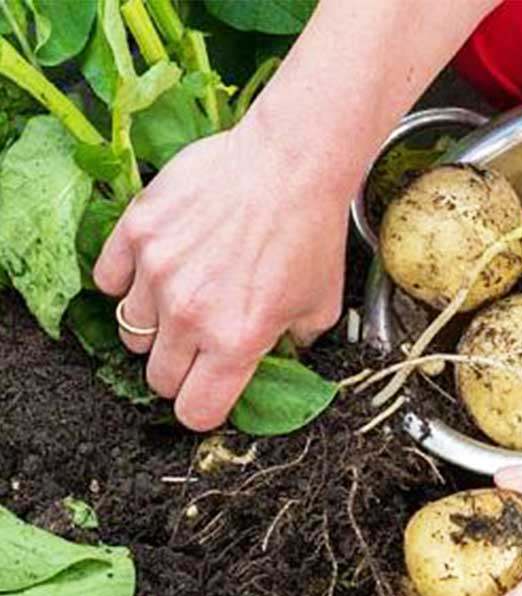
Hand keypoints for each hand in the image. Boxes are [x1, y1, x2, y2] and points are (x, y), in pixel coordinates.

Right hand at [94, 113, 349, 430]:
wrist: (290, 164)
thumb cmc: (310, 234)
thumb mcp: (320, 305)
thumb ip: (294, 345)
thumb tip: (279, 356)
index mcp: (236, 342)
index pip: (195, 412)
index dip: (203, 408)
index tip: (209, 393)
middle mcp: (190, 316)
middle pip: (159, 378)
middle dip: (180, 370)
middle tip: (200, 345)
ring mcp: (157, 273)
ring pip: (131, 333)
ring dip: (154, 328)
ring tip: (181, 300)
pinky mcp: (137, 233)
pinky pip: (107, 282)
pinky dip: (126, 283)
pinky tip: (155, 271)